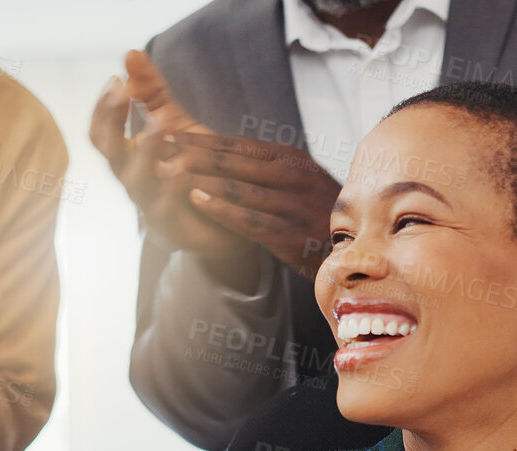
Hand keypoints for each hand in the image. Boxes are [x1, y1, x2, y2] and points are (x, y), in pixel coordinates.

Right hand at [89, 50, 252, 268]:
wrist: (222, 221)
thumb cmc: (192, 170)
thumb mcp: (174, 124)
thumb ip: (152, 92)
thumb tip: (131, 53)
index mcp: (129, 157)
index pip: (102, 132)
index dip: (104, 108)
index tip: (115, 80)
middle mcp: (132, 180)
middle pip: (110, 152)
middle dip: (113, 121)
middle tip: (122, 91)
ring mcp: (149, 204)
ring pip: (137, 179)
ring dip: (146, 150)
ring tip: (160, 123)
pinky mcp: (172, 225)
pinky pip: (166, 207)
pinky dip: (171, 188)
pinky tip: (179, 168)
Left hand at [167, 132, 342, 280]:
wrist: (361, 252)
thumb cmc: (321, 217)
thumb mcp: (300, 183)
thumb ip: (268, 171)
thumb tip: (226, 159)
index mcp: (292, 159)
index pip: (238, 145)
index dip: (201, 139)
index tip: (167, 133)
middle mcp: (294, 176)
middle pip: (234, 160)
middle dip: (192, 153)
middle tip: (155, 145)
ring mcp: (295, 206)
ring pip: (240, 187)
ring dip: (200, 178)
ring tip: (166, 170)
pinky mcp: (293, 235)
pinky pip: (252, 219)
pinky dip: (223, 209)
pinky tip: (197, 202)